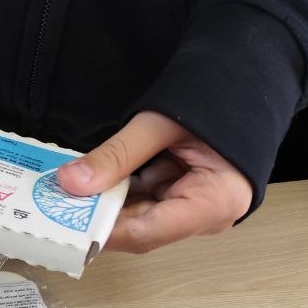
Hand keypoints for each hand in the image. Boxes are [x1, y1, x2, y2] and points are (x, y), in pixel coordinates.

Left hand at [56, 111, 252, 252]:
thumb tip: (71, 182)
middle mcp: (207, 216)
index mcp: (215, 202)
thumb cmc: (219, 94)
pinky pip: (144, 201)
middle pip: (141, 229)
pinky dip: (119, 191)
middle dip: (99, 217)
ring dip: (106, 203)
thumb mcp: (160, 122)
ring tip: (69, 190)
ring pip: (138, 216)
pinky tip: (92, 182)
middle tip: (56, 206)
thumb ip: (116, 156)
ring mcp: (194, 208)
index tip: (66, 226)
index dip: (104, 232)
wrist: (250, 75)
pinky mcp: (183, 196)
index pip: (148, 232)